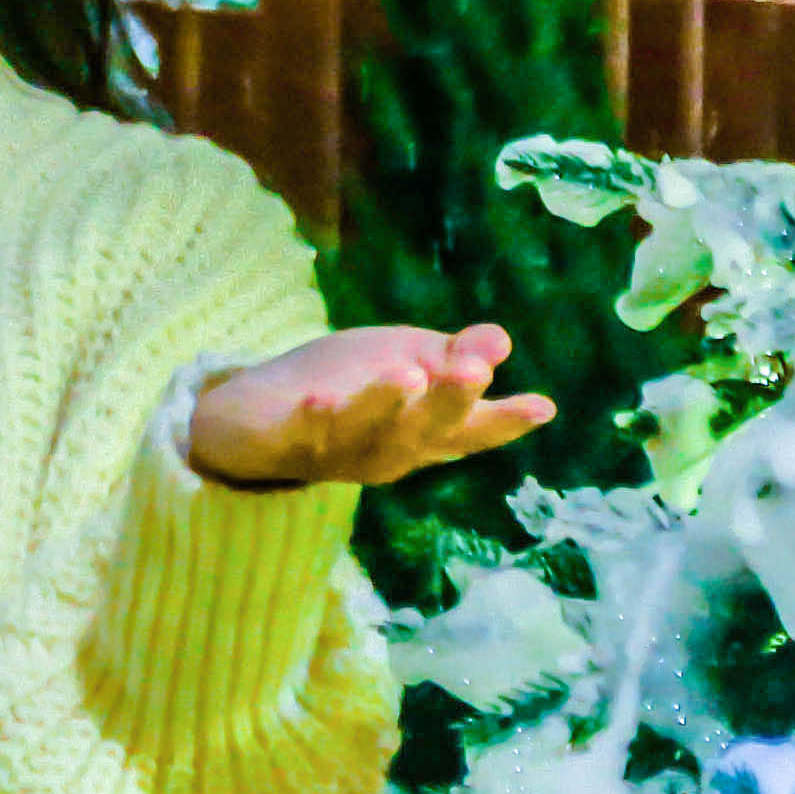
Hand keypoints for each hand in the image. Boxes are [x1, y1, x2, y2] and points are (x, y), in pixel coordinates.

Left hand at [187, 325, 552, 490]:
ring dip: (387, 406)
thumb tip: (501, 341)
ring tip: (408, 374)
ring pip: (368, 436)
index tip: (542, 407)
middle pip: (425, 433)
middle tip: (474, 373)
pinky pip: (300, 436)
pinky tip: (319, 399)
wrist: (252, 417)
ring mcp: (337, 452)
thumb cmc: (342, 389)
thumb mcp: (403, 359)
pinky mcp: (285, 444)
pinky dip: (312, 421)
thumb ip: (451, 356)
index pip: (470, 430)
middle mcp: (387, 451)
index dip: (505, 422)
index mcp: (421, 432)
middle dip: (450, 404)